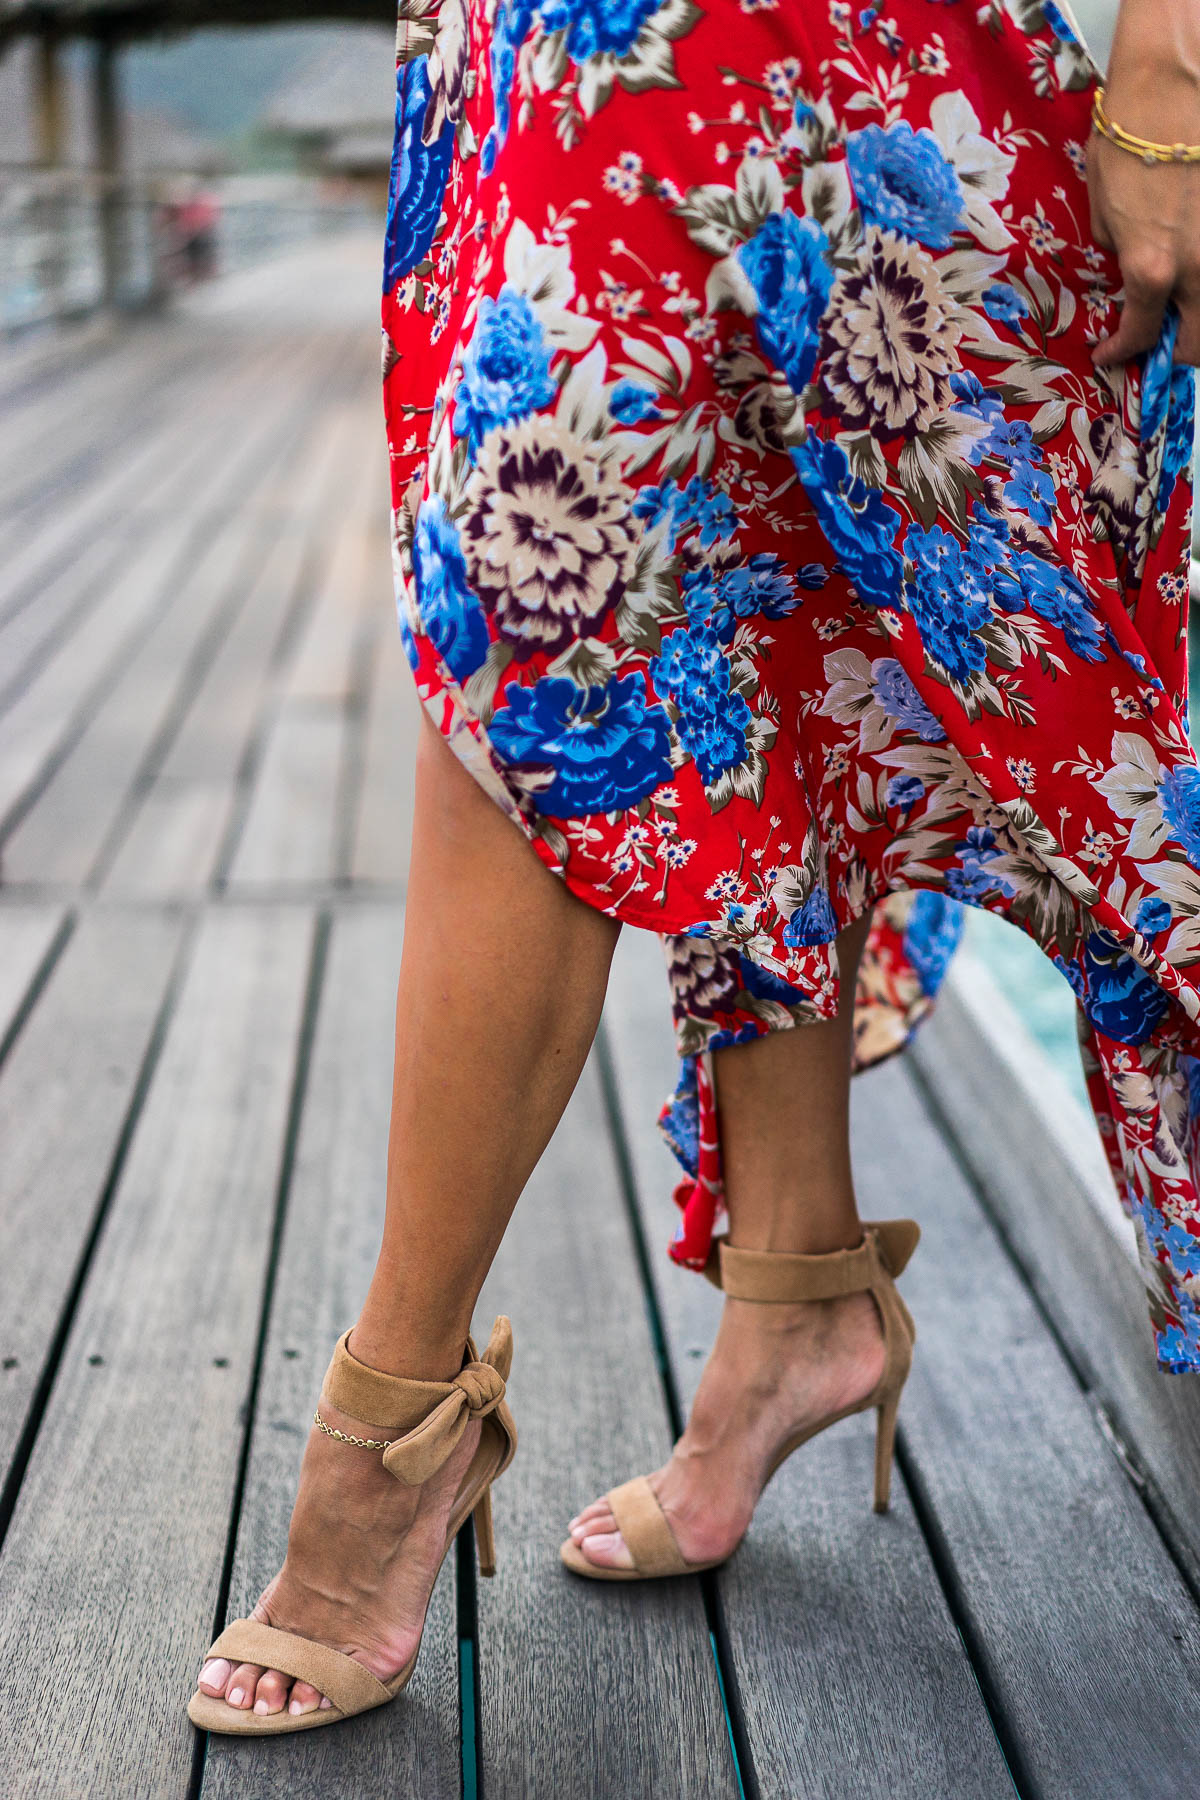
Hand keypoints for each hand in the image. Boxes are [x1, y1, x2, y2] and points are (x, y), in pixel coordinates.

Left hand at [1088, 0, 1199, 367]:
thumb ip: (1120, 252)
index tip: (1113, 354)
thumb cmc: (1129, 137)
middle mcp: (1197, 267)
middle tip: (1163, 342)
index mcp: (1150, 268)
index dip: (1123, 351)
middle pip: (1199, 343)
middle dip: (1179, 353)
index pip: (1141, 334)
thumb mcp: (1103, 208)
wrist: (1173, 81)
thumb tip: (1129, 268)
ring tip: (1188, 311)